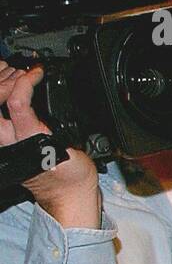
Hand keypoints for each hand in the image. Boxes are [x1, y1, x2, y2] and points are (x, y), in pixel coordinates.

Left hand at [0, 62, 99, 227]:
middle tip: (21, 70)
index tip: (38, 72)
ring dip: (0, 86)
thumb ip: (60, 125)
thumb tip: (50, 102)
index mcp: (30, 140)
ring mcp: (6, 141)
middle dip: (5, 80)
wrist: (67, 193)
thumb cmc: (72, 174)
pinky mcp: (7, 140)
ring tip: (12, 72)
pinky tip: (10, 86)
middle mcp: (11, 140)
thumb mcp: (73, 146)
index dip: (26, 81)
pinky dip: (2, 97)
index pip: (16, 103)